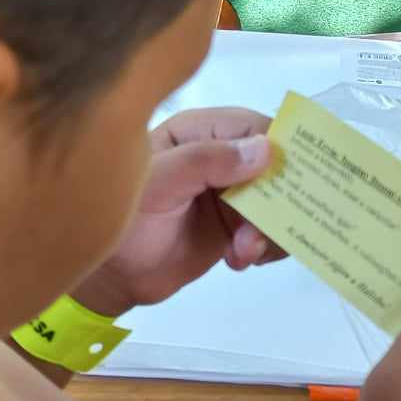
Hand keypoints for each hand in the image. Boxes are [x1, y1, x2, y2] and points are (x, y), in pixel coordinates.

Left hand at [71, 108, 282, 317]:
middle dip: (278, 199)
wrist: (111, 274)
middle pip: (275, 165)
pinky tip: (239, 260)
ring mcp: (229, 193)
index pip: (254, 126)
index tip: (290, 180)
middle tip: (260, 230)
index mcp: (199, 132)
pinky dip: (265, 247)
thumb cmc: (123, 217)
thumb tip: (265, 149)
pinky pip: (270, 230)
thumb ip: (206, 162)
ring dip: (270, 229)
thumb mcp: (158, 182)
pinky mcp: (234, 226)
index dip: (280, 148)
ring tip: (242, 252)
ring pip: (279, 201)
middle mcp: (220, 157)